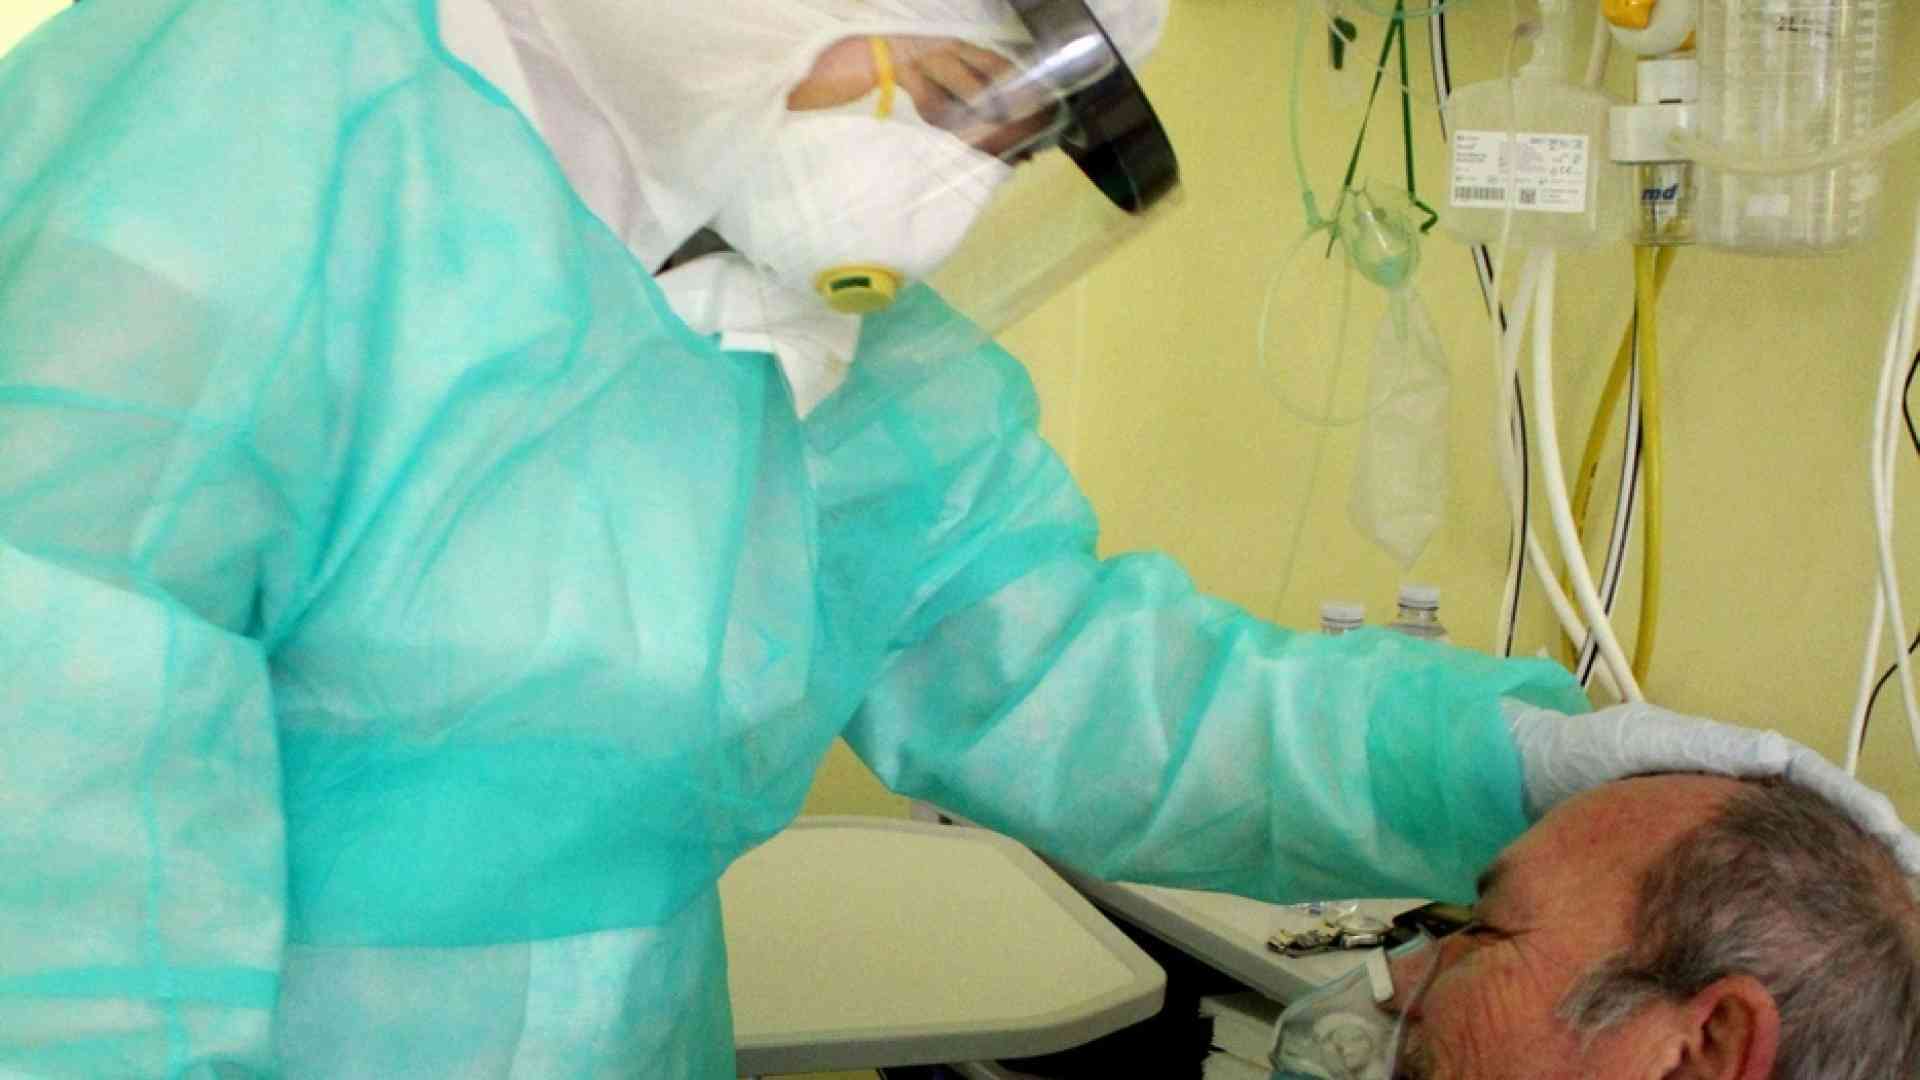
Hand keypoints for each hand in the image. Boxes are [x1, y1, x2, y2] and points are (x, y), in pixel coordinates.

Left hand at [1506, 700, 1919, 874]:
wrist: (1524, 774)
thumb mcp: (1641, 740)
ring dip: (1837, 856)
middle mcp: (1721, 779)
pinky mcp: (1682, 841)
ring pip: (1789, 833)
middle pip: (1808, 806)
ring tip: (1885, 881)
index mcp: (1718, 755)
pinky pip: (1754, 855)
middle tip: (1907, 863)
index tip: (1886, 827)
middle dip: (1860, 831)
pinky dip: (1793, 874)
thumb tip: (1774, 752)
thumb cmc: (1578, 750)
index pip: (1801, 773)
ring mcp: (1705, 811)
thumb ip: (1704, 745)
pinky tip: (1816, 905)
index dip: (1848, 801)